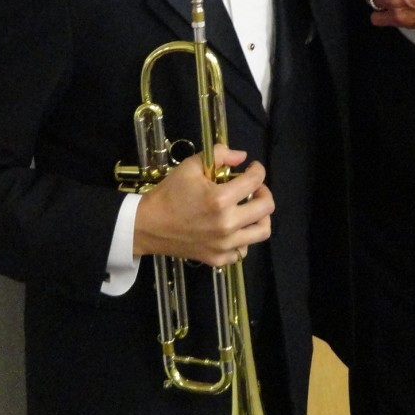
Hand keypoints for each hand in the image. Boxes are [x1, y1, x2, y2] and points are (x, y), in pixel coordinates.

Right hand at [132, 145, 273, 265]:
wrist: (147, 225)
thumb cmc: (169, 193)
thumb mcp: (190, 166)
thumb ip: (219, 155)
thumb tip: (242, 157)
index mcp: (220, 199)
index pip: (255, 181)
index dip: (258, 170)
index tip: (253, 168)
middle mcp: (227, 224)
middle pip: (267, 207)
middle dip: (264, 192)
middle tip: (254, 188)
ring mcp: (224, 245)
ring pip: (262, 232)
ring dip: (260, 217)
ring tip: (250, 209)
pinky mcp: (218, 259)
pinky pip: (243, 250)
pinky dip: (244, 239)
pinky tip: (234, 229)